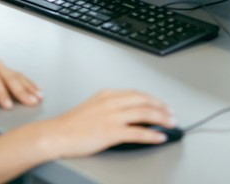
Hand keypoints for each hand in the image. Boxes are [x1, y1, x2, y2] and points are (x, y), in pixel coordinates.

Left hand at [0, 42, 41, 109]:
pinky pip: (18, 74)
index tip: (8, 106)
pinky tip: (37, 89)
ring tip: (39, 97)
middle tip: (31, 103)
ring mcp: (0, 63)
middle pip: (10, 78)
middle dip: (22, 91)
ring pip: (17, 75)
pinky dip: (29, 82)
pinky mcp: (4, 66)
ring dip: (29, 87)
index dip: (1, 94)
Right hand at [39, 89, 174, 157]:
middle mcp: (111, 102)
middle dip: (162, 107)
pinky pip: (138, 132)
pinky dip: (153, 134)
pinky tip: (160, 137)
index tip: (162, 104)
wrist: (57, 134)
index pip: (137, 93)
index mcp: (107, 95)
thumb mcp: (92, 107)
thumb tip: (126, 112)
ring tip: (171, 124)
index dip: (153, 99)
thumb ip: (109, 106)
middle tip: (172, 114)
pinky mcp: (112, 132)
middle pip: (144, 101)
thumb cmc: (71, 124)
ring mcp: (112, 117)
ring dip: (161, 119)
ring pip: (145, 114)